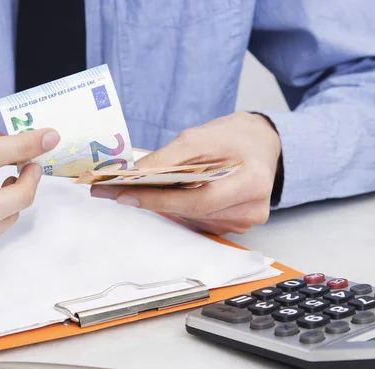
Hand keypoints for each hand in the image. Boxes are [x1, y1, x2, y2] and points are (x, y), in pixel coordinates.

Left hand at [90, 112, 280, 234]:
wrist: (260, 145)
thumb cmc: (233, 138)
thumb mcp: (200, 136)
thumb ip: (168, 157)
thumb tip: (133, 175)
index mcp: (251, 183)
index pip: (198, 200)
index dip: (159, 200)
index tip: (124, 195)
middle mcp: (250, 210)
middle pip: (191, 211)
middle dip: (152, 200)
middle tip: (113, 191)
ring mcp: (243, 221)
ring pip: (191, 217)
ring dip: (162, 204)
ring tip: (133, 190)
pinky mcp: (233, 226)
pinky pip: (197, 219)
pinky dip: (178, 207)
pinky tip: (164, 195)